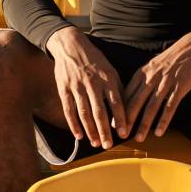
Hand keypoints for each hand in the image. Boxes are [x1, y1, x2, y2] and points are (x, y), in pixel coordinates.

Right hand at [47, 28, 126, 149]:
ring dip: (90, 130)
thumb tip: (126, 110)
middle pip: (99, 111)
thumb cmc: (95, 61)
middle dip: (104, 130)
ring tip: (95, 143)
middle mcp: (92, 83)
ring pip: (84, 113)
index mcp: (107, 78)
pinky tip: (79, 135)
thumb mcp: (110, 70)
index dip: (120, 119)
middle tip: (108, 146)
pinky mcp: (64, 88)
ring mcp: (77, 86)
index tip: (124, 134)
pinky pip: (69, 109)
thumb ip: (118, 88)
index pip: (116, 102)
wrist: (71, 45)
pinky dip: (73, 124)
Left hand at [121, 32, 190, 141]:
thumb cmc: (170, 60)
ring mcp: (165, 83)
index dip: (120, 111)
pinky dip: (163, 120)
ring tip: (139, 138)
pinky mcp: (179, 87)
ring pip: (151, 107)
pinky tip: (159, 132)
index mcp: (142, 73)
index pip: (127, 95)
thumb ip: (141, 82)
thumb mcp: (151, 67)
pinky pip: (169, 106)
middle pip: (136, 102)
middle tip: (122, 135)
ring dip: (144, 124)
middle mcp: (151, 78)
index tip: (114, 124)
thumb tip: (130, 99)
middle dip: (128, 121)